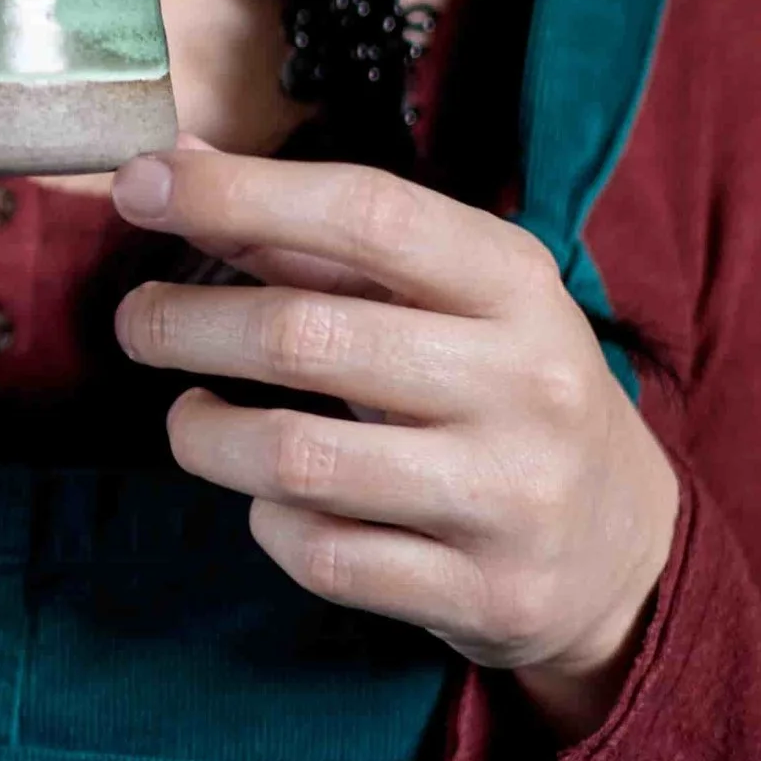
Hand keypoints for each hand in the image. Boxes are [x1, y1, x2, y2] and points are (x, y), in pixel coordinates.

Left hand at [111, 140, 680, 741]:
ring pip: (297, 461)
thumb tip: (177, 166)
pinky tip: (272, 501)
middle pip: (307, 338)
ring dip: (205, 436)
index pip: (366, 213)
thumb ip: (319, 243)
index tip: (142, 185)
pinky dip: (270, 524)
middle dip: (189, 325)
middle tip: (136, 323)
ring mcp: (509, 495)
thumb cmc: (503, 392)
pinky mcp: (484, 595)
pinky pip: (323, 557)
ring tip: (189, 420)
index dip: (240, 193)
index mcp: (516, 282)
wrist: (625, 554)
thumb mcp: (449, 301)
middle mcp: (525, 381)